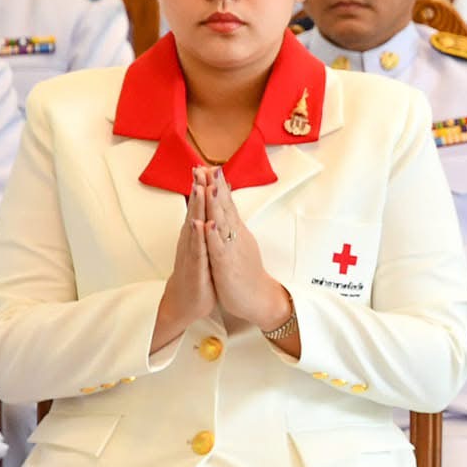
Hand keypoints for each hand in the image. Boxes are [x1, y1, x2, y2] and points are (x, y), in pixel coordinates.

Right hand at [151, 176, 215, 351]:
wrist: (185, 302)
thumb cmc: (196, 274)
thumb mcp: (202, 248)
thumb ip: (203, 229)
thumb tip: (206, 211)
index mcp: (195, 235)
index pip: (199, 208)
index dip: (203, 188)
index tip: (205, 166)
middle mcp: (191, 241)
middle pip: (195, 210)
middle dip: (198, 189)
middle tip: (198, 167)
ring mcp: (192, 253)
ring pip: (194, 226)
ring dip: (196, 206)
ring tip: (198, 187)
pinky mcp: (195, 268)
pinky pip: (197, 250)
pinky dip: (199, 236)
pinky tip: (200, 224)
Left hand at [201, 168, 291, 329]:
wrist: (258, 299)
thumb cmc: (246, 273)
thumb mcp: (239, 245)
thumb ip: (232, 227)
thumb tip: (227, 211)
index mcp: (236, 232)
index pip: (227, 204)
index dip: (219, 186)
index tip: (211, 167)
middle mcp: (235, 237)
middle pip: (225, 208)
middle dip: (216, 187)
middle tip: (209, 167)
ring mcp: (231, 250)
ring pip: (222, 224)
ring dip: (216, 206)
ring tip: (210, 187)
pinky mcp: (227, 266)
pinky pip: (219, 249)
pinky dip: (213, 236)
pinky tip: (207, 224)